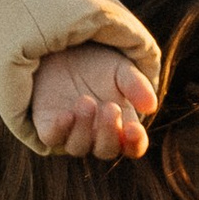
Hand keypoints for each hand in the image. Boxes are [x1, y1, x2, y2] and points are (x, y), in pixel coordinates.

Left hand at [29, 41, 159, 160]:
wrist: (66, 49)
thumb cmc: (99, 63)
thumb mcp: (122, 69)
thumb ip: (136, 86)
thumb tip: (151, 106)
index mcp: (121, 125)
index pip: (132, 146)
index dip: (135, 143)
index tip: (134, 130)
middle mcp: (96, 134)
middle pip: (105, 150)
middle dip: (108, 132)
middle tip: (110, 107)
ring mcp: (71, 132)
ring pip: (78, 147)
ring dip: (84, 129)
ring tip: (86, 101)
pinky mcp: (47, 124)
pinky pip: (51, 137)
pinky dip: (59, 130)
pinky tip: (66, 114)